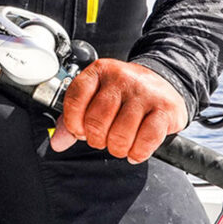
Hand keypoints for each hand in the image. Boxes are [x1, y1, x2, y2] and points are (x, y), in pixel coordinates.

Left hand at [49, 58, 187, 162]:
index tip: (80, 131)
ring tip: (120, 144)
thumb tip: (57, 141)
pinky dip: (138, 152)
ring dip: (118, 148)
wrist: (163, 82)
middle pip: (97, 120)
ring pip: (121, 133)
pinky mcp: (164, 108)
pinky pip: (147, 139)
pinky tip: (136, 149)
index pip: (75, 98)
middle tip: (104, 139)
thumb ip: (74, 118)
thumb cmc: (125, 94)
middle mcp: (121, 78)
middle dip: (97, 139)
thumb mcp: (96, 97)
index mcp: (99, 71)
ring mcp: (144, 92)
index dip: (73, 122)